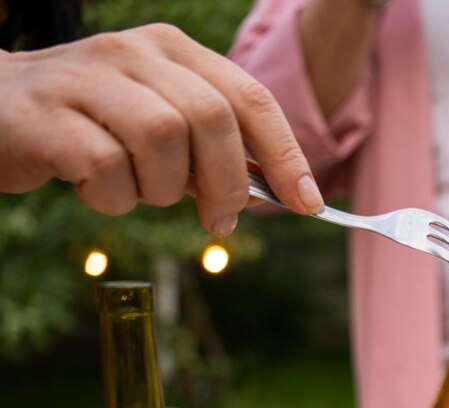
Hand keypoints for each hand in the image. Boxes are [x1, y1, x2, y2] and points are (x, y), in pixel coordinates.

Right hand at [0, 24, 322, 235]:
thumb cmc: (91, 124)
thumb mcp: (158, 123)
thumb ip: (211, 148)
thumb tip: (274, 192)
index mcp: (170, 50)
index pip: (249, 97)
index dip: (287, 154)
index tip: (308, 203)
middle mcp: (130, 52)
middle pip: (211, 118)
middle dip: (229, 182)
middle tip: (221, 220)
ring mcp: (83, 78)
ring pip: (161, 138)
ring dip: (163, 187)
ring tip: (138, 191)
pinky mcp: (43, 116)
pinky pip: (105, 166)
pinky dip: (114, 197)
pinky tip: (97, 191)